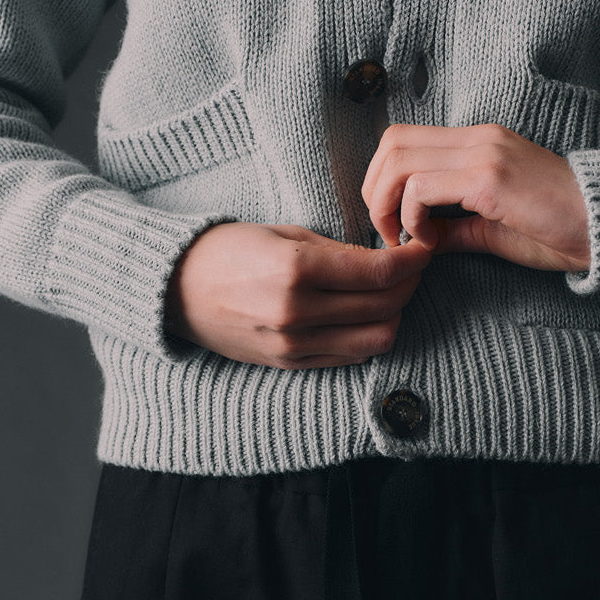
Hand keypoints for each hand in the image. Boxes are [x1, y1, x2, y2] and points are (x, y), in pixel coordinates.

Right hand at [163, 222, 432, 367]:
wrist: (174, 290)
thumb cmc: (227, 250)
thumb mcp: (283, 234)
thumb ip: (337, 251)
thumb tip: (386, 259)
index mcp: (295, 270)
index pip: (379, 272)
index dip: (413, 260)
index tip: (424, 248)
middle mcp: (297, 312)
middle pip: (385, 306)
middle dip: (410, 284)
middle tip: (413, 267)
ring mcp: (293, 344)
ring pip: (376, 339)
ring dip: (395, 315)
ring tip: (392, 292)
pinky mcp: (290, 364)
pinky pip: (350, 358)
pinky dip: (369, 337)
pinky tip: (368, 315)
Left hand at [361, 123, 591, 272]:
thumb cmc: (560, 232)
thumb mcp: (493, 230)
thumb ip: (454, 228)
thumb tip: (419, 238)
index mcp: (479, 143)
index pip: (403, 140)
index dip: (383, 182)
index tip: (395, 225)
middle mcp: (478, 138)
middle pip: (391, 143)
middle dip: (374, 192)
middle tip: (389, 234)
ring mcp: (484, 154)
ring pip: (398, 160)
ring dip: (387, 205)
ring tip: (407, 239)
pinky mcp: (490, 178)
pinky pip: (422, 187)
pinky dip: (412, 217)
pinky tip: (433, 242)